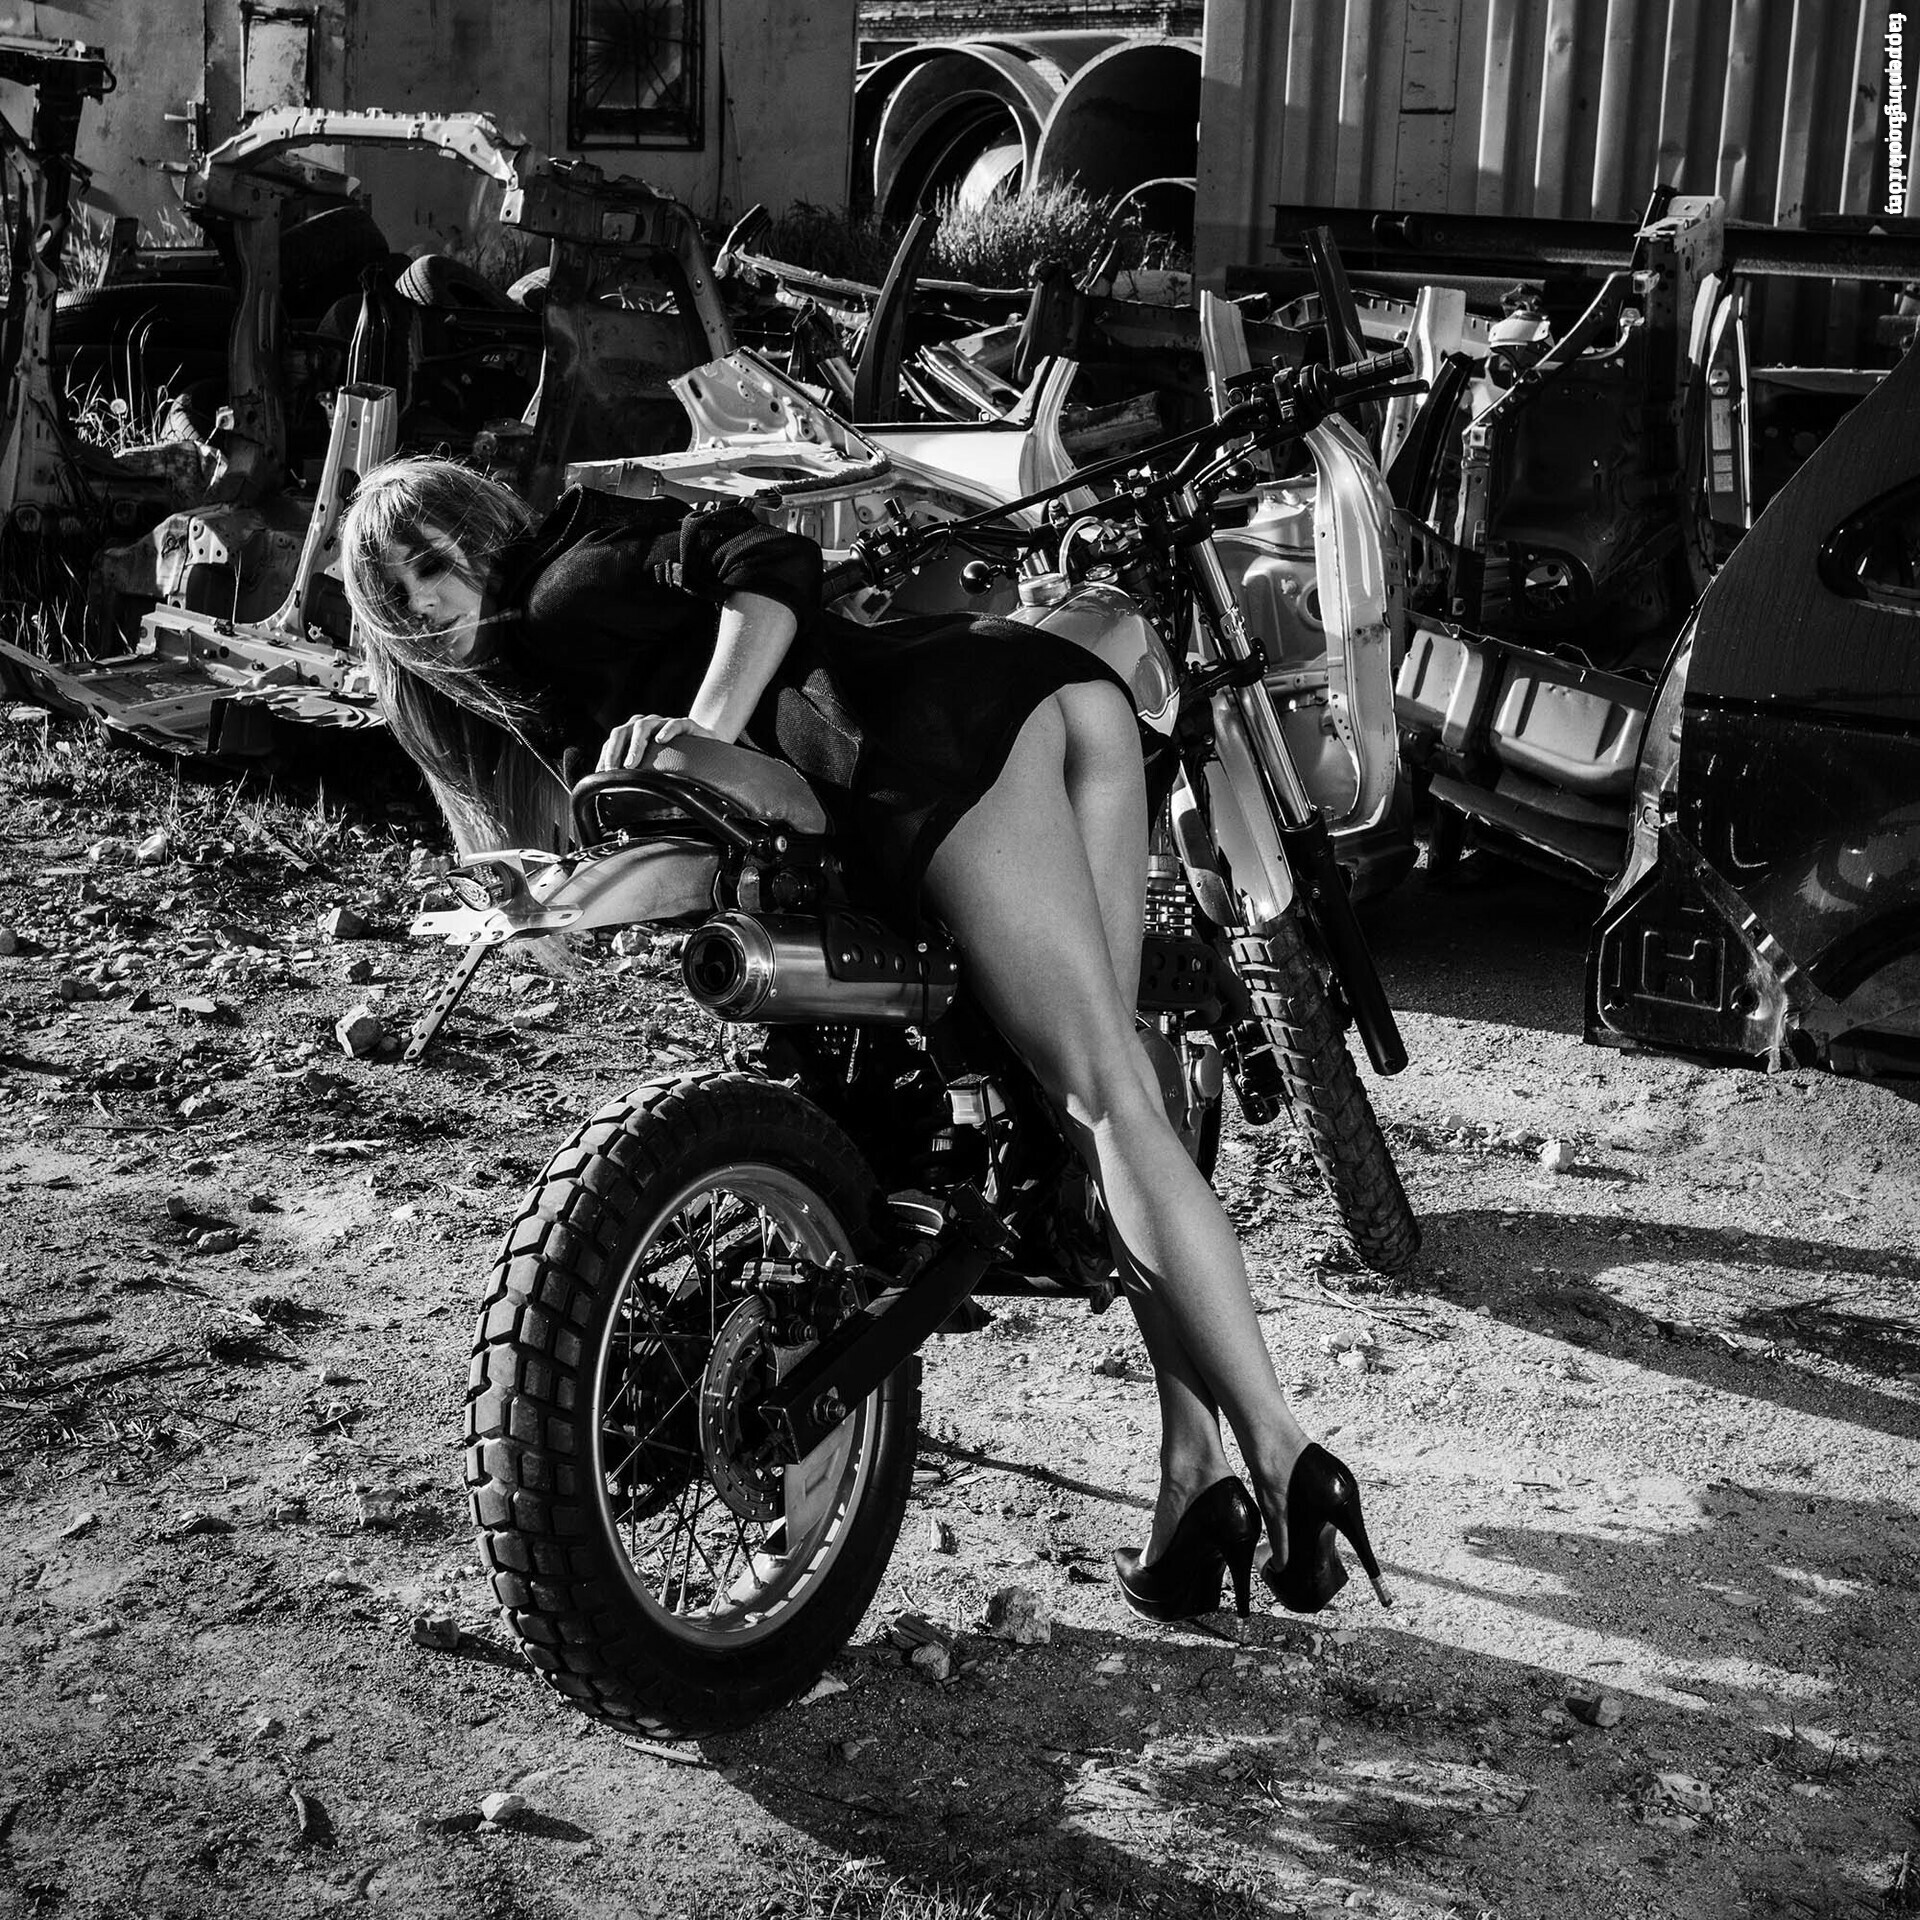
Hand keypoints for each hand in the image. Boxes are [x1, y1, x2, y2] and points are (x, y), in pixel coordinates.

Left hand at [594, 713, 722, 770]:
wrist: (704, 743)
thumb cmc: (675, 757)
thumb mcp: (654, 766)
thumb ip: (638, 774)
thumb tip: (618, 797)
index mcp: (635, 734)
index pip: (614, 741)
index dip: (606, 756)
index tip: (602, 774)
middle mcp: (647, 725)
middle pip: (623, 731)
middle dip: (615, 750)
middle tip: (614, 770)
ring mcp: (664, 722)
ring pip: (644, 726)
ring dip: (635, 744)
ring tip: (632, 763)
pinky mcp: (685, 724)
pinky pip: (675, 723)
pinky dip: (667, 730)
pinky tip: (661, 740)